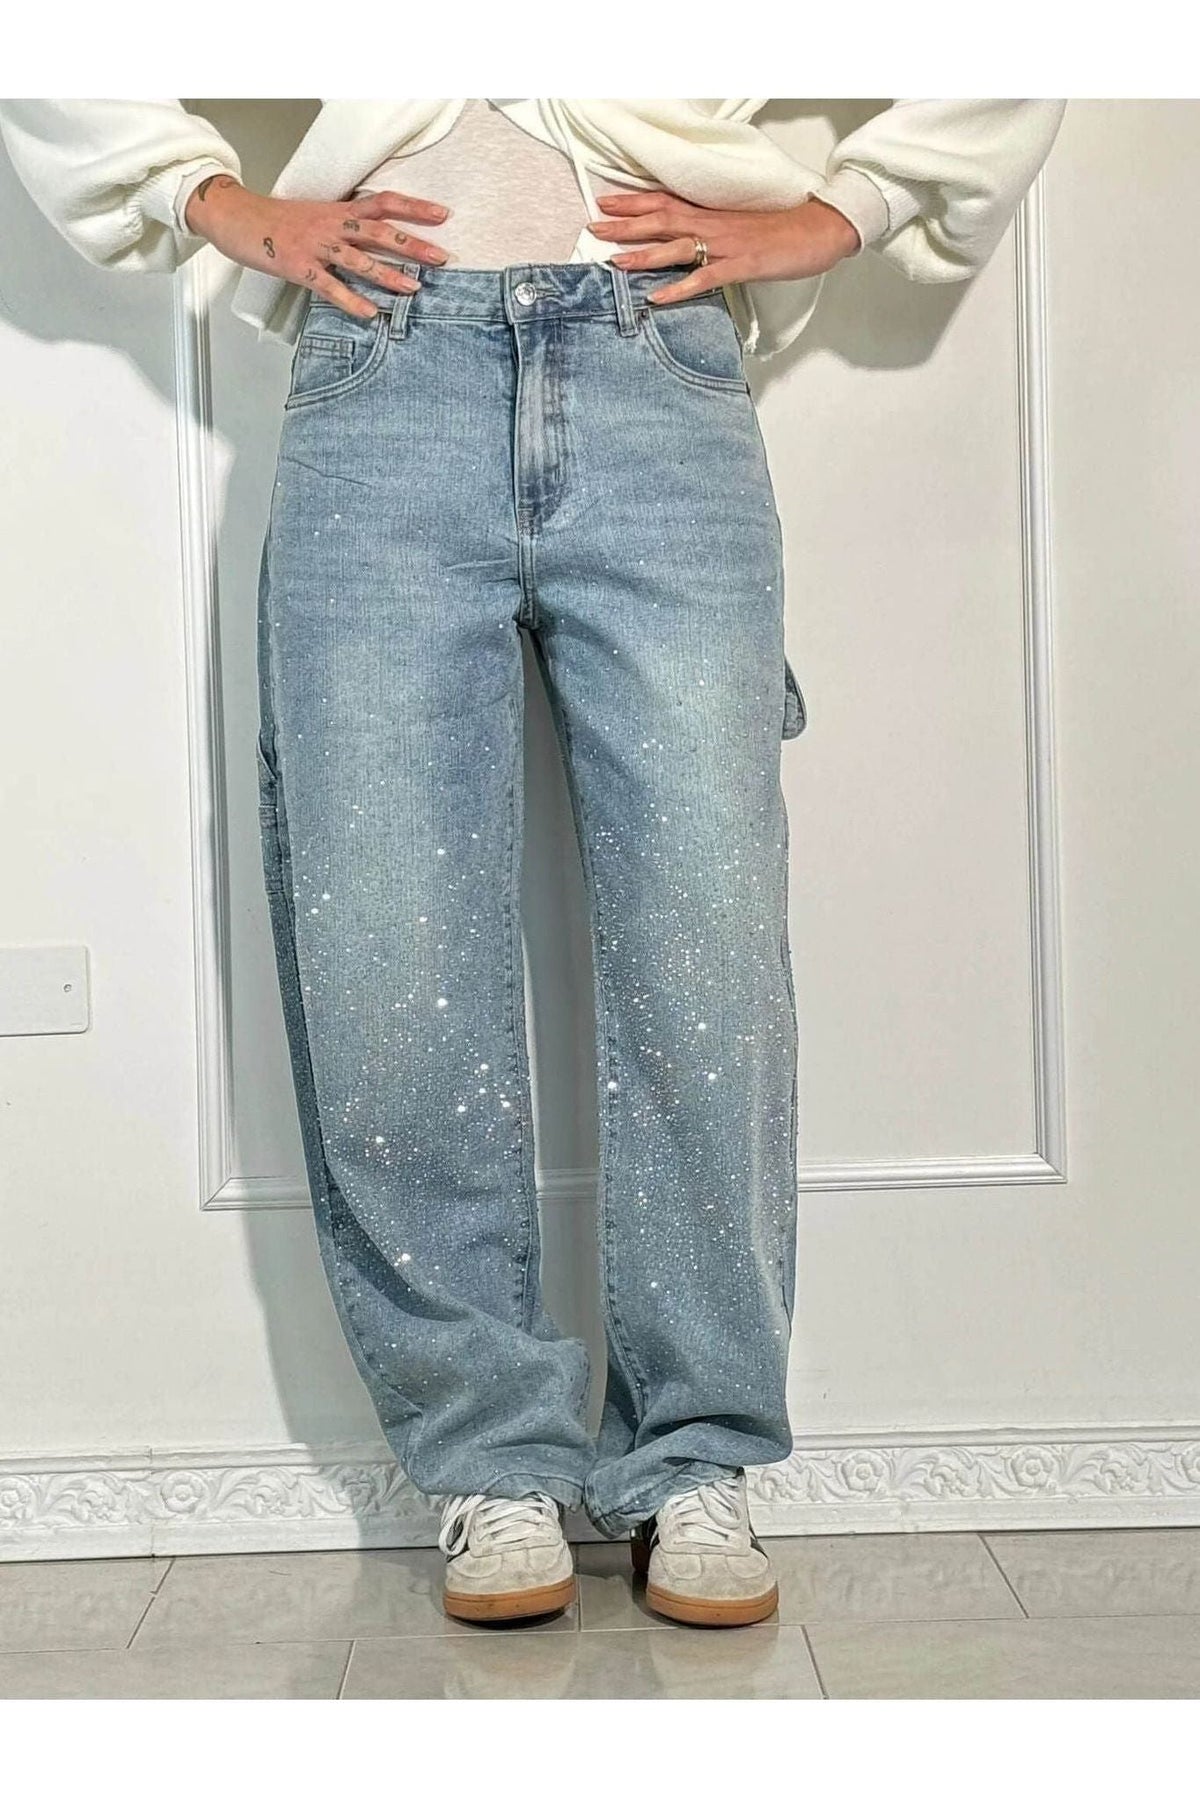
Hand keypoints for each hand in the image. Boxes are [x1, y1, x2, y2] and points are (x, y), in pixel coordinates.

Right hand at [183, 175, 453, 317]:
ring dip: (388, 275)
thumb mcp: (316, 214)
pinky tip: (370, 315)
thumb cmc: (277, 220)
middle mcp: (331, 224)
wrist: (236, 216)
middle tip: (442, 257)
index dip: (413, 208)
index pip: (383, 202)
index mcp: (338, 210)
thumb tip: (373, 237)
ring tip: (414, 289)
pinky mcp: (298, 266)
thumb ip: (344, 224)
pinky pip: (329, 286)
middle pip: (379, 231)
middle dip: (412, 245)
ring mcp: (315, 246)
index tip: (442, 214)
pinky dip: (351, 301)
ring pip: (358, 260)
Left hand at [588, 190, 861, 304]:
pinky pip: (706, 277)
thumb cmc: (782, 231)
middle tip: (593, 224)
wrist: (821, 229)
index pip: (665, 202)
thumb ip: (712, 231)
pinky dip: (680, 287)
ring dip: (644, 254)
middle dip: (626, 223)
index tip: (604, 201)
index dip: (633, 202)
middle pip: (662, 219)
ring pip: (677, 246)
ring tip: (614, 260)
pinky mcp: (743, 265)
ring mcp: (727, 245)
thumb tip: (687, 241)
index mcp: (712, 213)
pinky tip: (658, 297)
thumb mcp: (740, 227)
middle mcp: (714, 224)